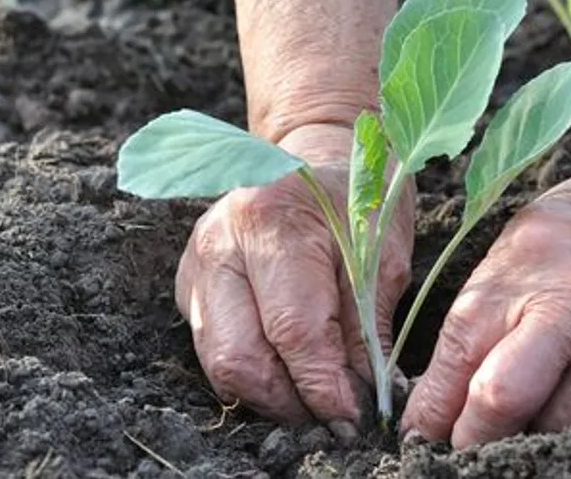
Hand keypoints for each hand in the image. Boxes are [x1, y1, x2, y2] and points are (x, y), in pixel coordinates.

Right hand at [175, 123, 414, 439]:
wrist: (316, 154)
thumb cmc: (357, 198)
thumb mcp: (382, 254)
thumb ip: (366, 327)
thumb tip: (361, 398)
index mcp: (273, 223)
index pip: (292, 330)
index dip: (323, 386)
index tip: (352, 417)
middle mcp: (221, 241)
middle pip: (239, 354)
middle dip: (288, 400)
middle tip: (329, 416)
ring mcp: (196, 261)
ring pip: (217, 360)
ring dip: (266, 393)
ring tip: (308, 398)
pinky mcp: (188, 280)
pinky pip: (210, 345)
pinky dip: (249, 370)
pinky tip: (284, 367)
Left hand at [400, 135, 570, 447]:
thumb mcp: (527, 238)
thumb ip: (490, 303)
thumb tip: (446, 376)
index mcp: (520, 274)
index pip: (457, 357)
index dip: (430, 410)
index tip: (418, 434)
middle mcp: (567, 311)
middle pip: (499, 401)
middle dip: (471, 439)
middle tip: (460, 452)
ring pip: (557, 427)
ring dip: (530, 441)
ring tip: (516, 438)